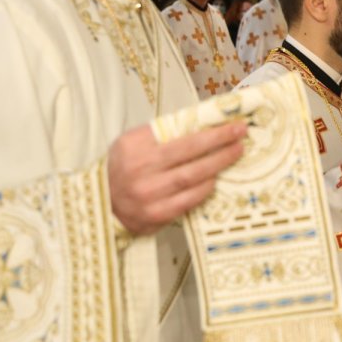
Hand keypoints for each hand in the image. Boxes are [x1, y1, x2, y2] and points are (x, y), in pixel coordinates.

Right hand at [108, 121, 246, 235]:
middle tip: (241, 139)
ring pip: (193, 180)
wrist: (100, 201)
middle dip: (222, 148)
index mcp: (135, 147)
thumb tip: (204, 125)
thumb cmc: (121, 166)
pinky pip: (188, 201)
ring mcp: (148, 197)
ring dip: (218, 167)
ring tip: (234, 155)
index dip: (213, 134)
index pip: (183, 139)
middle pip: (192, 160)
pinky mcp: (154, 216)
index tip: (234, 127)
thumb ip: (164, 134)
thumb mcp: (133, 142)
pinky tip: (214, 179)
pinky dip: (204, 189)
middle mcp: (140, 172)